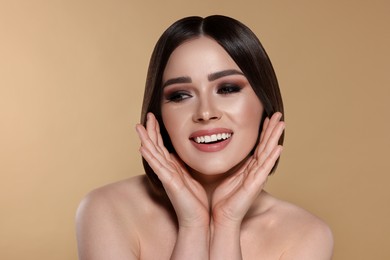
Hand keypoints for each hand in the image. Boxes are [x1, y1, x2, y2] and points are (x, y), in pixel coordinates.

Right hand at [136, 113, 208, 227]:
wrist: (197, 218)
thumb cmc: (194, 200)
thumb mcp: (189, 176)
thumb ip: (181, 165)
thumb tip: (176, 154)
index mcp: (172, 168)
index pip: (162, 146)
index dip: (157, 132)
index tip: (154, 118)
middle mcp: (166, 170)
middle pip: (155, 147)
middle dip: (150, 131)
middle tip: (146, 115)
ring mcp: (166, 176)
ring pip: (154, 154)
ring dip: (146, 140)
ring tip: (139, 127)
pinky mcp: (169, 183)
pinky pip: (158, 167)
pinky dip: (150, 157)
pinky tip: (143, 148)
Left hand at [211, 112, 284, 227]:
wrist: (221, 217)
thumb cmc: (224, 198)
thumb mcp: (227, 175)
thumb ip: (231, 164)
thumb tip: (224, 150)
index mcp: (248, 168)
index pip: (258, 146)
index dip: (263, 131)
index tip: (266, 117)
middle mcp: (255, 171)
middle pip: (266, 146)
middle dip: (272, 129)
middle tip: (278, 114)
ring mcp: (257, 178)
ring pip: (267, 153)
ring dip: (275, 138)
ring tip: (281, 123)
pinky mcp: (254, 185)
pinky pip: (264, 169)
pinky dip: (272, 157)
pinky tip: (279, 147)